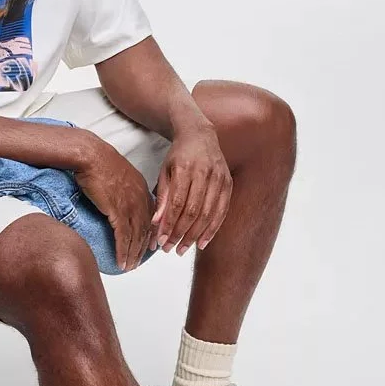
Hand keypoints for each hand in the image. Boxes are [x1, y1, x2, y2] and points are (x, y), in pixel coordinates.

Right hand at [74, 133, 155, 271]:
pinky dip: (123, 251)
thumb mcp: (119, 173)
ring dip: (133, 254)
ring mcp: (131, 206)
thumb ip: (125, 186)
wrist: (91, 156)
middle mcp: (141, 199)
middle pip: (146, 229)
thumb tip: (120, 196)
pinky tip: (121, 262)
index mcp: (142, 189)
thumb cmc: (99, 161)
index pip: (151, 216)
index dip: (150, 232)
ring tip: (129, 266)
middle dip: (143, 248)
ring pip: (136, 236)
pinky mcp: (118, 211)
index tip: (149, 245)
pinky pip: (123, 237)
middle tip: (138, 261)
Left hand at [150, 125, 232, 255]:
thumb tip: (156, 224)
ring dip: (195, 236)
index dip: (169, 225)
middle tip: (170, 250)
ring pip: (208, 214)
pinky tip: (202, 243)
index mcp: (185, 168)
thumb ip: (163, 197)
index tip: (161, 240)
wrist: (200, 135)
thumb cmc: (178, 156)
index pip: (177, 203)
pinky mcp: (228, 183)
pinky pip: (222, 211)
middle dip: (181, 234)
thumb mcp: (165, 172)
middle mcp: (204, 173)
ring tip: (182, 249)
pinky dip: (212, 229)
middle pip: (193, 211)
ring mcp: (219, 178)